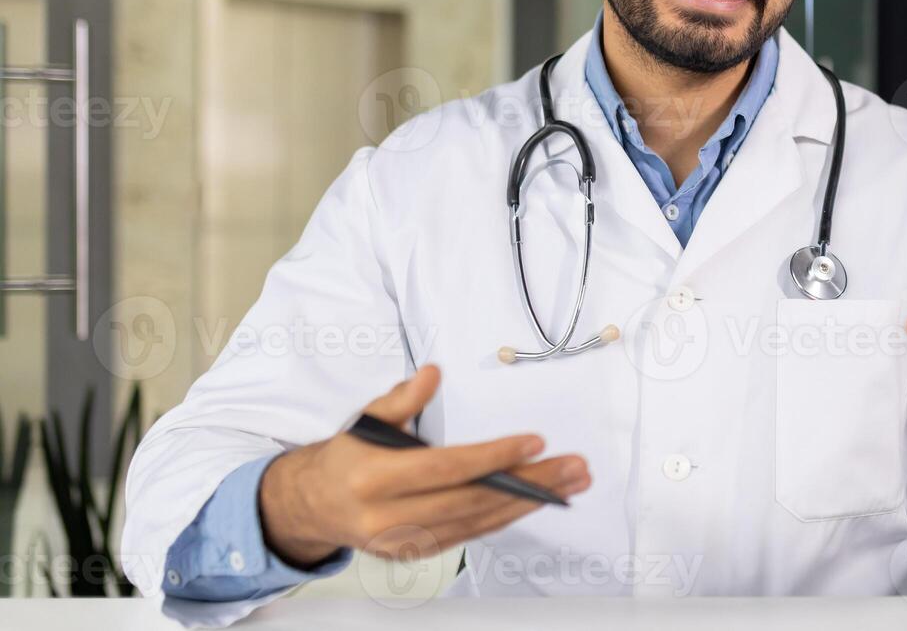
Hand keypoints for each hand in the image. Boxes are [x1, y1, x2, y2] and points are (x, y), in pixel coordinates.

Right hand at [259, 365, 589, 567]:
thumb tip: (432, 373)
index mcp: (374, 478)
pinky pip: (470, 534)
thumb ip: (401, 399)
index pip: (447, 468)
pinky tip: (536, 501)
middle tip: (572, 468)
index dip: (494, 455)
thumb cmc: (346, 458)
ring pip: (478, 522)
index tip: (535, 442)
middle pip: (473, 499)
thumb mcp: (366, 420)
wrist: (312, 507)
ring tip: (569, 483)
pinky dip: (505, 517)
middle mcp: (389, 517)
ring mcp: (404, 541)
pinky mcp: (416, 553)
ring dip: (530, 503)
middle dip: (530, 484)